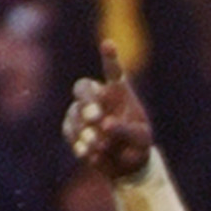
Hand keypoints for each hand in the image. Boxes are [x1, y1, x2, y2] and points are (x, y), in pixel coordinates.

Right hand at [63, 39, 153, 179]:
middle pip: (82, 88)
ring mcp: (82, 112)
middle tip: (97, 117)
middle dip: (87, 101)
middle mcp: (98, 98)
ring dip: (85, 129)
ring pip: (74, 113)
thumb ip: (126, 130)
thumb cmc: (137, 145)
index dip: (110, 58)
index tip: (108, 45)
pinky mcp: (73, 129)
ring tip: (101, 145)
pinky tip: (89, 153)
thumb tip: (104, 125)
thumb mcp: (140, 139)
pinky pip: (69, 131)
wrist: (125, 165)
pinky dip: (79, 143)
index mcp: (118, 93)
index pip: (113, 71)